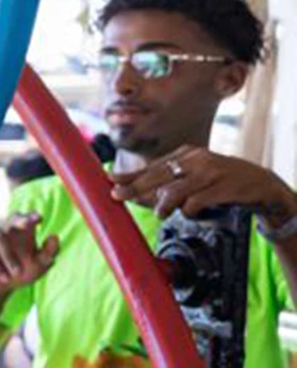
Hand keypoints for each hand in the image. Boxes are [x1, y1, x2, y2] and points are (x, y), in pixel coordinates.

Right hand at [0, 211, 58, 298]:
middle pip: (11, 218)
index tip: (39, 219)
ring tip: (17, 273)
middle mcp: (6, 229)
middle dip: (19, 220)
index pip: (28, 218)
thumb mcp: (40, 265)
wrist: (1, 286)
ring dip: (8, 256)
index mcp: (23, 230)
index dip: (32, 216)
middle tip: (27, 224)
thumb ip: (49, 252)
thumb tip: (55, 236)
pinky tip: (4, 277)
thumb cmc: (22, 271)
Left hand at [109, 145, 296, 220]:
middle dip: (135, 188)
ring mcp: (209, 172)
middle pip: (157, 177)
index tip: (109, 180)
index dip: (130, 176)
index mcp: (185, 154)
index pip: (152, 167)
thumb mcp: (192, 176)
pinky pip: (195, 203)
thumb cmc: (218, 182)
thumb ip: (166, 182)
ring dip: (164, 206)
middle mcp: (195, 159)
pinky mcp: (221, 187)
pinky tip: (192, 213)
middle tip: (118, 197)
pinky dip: (189, 212)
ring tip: (163, 213)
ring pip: (173, 191)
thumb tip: (129, 190)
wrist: (259, 184)